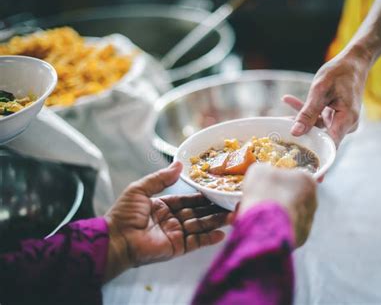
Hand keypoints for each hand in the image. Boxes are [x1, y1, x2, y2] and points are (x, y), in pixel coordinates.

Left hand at [104, 162, 228, 280]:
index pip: (188, 199)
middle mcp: (172, 220)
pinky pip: (197, 242)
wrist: (116, 239)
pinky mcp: (178, 247)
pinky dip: (209, 238)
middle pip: (198, 212)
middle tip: (231, 201)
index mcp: (163, 206)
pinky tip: (222, 233)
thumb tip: (179, 164)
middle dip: (214, 208)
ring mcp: (176, 234)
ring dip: (217, 221)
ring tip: (233, 214)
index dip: (201, 195)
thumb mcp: (140, 189)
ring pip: (201, 226)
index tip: (216, 189)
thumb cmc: (123, 214)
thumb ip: (160, 178)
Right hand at [239, 163, 316, 246]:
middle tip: (252, 199)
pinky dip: (270, 229)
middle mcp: (312, 201)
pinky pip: (282, 231)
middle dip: (270, 198)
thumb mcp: (259, 170)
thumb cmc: (265, 193)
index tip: (262, 184)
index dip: (274, 180)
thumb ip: (264, 171)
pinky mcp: (299, 239)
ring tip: (247, 214)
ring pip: (284, 215)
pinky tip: (254, 226)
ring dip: (267, 214)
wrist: (266, 225)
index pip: (292, 177)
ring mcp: (307, 222)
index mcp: (307, 180)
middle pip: (287, 197)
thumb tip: (263, 175)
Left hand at [283, 48, 370, 146]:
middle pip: (322, 138)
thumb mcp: (320, 90)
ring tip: (280, 119)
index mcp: (347, 119)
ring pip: (317, 128)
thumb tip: (295, 133)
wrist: (354, 61)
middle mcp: (346, 124)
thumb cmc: (340, 72)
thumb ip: (308, 113)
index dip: (314, 153)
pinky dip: (306, 112)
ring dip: (301, 121)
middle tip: (281, 135)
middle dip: (301, 135)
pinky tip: (288, 100)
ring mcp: (342, 121)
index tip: (298, 157)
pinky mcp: (336, 117)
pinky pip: (319, 119)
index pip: (330, 146)